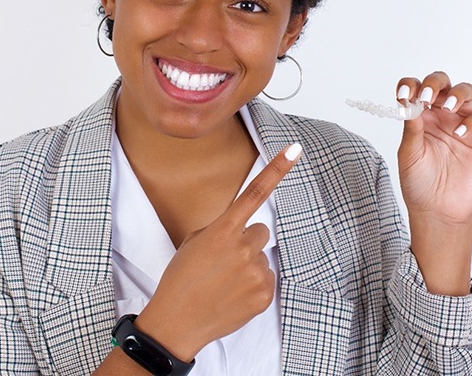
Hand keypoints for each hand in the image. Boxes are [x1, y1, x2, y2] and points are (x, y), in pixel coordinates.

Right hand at [134, 143, 302, 360]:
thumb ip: (221, 229)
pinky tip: (233, 294)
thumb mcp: (193, 242)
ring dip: (249, 264)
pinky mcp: (264, 294)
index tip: (294, 149)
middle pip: (260, 232)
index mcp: (223, 230)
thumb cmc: (181, 278)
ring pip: (262, 257)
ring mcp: (256, 272)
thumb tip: (242, 231)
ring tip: (225, 281)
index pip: (254, 193)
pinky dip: (253, 285)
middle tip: (225, 260)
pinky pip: (266, 278)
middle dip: (246, 241)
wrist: (177, 321)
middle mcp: (243, 248)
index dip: (276, 169)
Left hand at [396, 71, 471, 294]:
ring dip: (457, 94)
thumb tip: (408, 103)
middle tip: (428, 96)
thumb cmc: (418, 182)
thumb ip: (412, 129)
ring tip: (447, 108)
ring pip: (466, 93)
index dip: (410, 86)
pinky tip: (461, 133)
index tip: (404, 95)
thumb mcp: (409, 154)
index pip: (415, 89)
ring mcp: (463, 125)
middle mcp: (441, 116)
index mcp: (420, 116)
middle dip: (435, 83)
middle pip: (443, 83)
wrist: (437, 209)